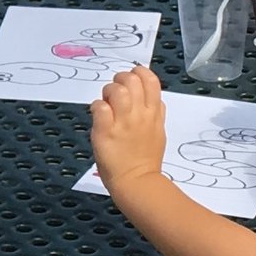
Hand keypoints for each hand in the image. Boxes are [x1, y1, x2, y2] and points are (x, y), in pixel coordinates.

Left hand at [89, 64, 166, 191]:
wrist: (137, 182)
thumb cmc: (146, 159)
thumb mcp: (158, 131)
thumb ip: (156, 113)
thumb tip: (155, 100)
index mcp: (153, 113)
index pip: (150, 79)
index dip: (138, 73)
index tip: (130, 82)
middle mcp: (140, 114)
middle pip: (132, 79)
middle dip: (120, 80)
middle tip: (114, 93)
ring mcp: (123, 123)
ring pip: (117, 90)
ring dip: (108, 92)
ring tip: (106, 104)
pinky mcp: (106, 131)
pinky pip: (100, 108)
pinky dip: (97, 108)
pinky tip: (98, 117)